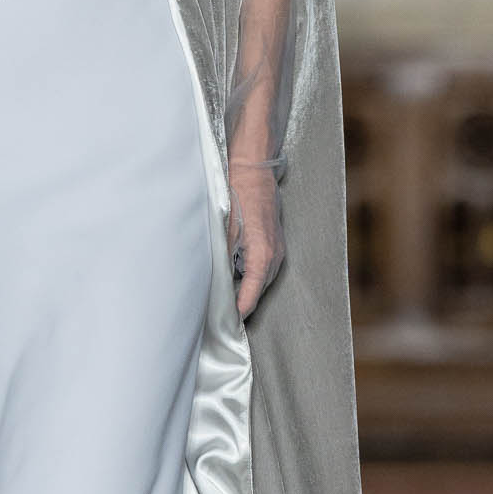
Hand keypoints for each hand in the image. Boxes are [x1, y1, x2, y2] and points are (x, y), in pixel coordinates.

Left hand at [228, 161, 284, 320]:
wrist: (253, 170)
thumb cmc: (236, 194)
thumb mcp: (223, 230)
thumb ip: (222, 259)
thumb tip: (214, 282)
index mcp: (261, 255)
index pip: (251, 295)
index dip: (238, 311)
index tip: (227, 323)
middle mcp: (274, 254)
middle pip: (258, 290)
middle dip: (242, 303)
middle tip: (222, 316)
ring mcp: (278, 248)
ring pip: (262, 279)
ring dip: (248, 289)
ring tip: (228, 301)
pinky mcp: (276, 241)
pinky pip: (265, 267)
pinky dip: (252, 276)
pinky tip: (236, 276)